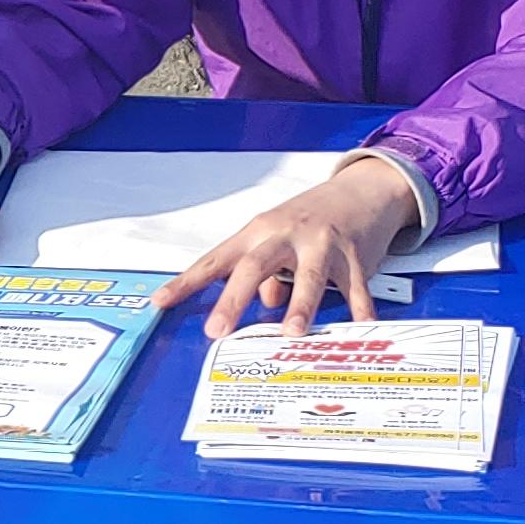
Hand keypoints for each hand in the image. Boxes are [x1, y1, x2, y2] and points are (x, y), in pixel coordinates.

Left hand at [153, 155, 423, 342]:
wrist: (362, 190)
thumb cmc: (311, 219)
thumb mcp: (279, 240)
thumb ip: (266, 275)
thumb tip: (265, 304)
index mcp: (259, 233)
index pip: (217, 259)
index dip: (188, 281)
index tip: (162, 302)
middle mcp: (287, 236)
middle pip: (255, 266)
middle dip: (234, 299)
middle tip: (218, 330)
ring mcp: (323, 244)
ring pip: (309, 276)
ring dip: (300, 305)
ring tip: (291, 333)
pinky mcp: (355, 255)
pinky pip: (356, 288)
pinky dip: (360, 311)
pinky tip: (361, 329)